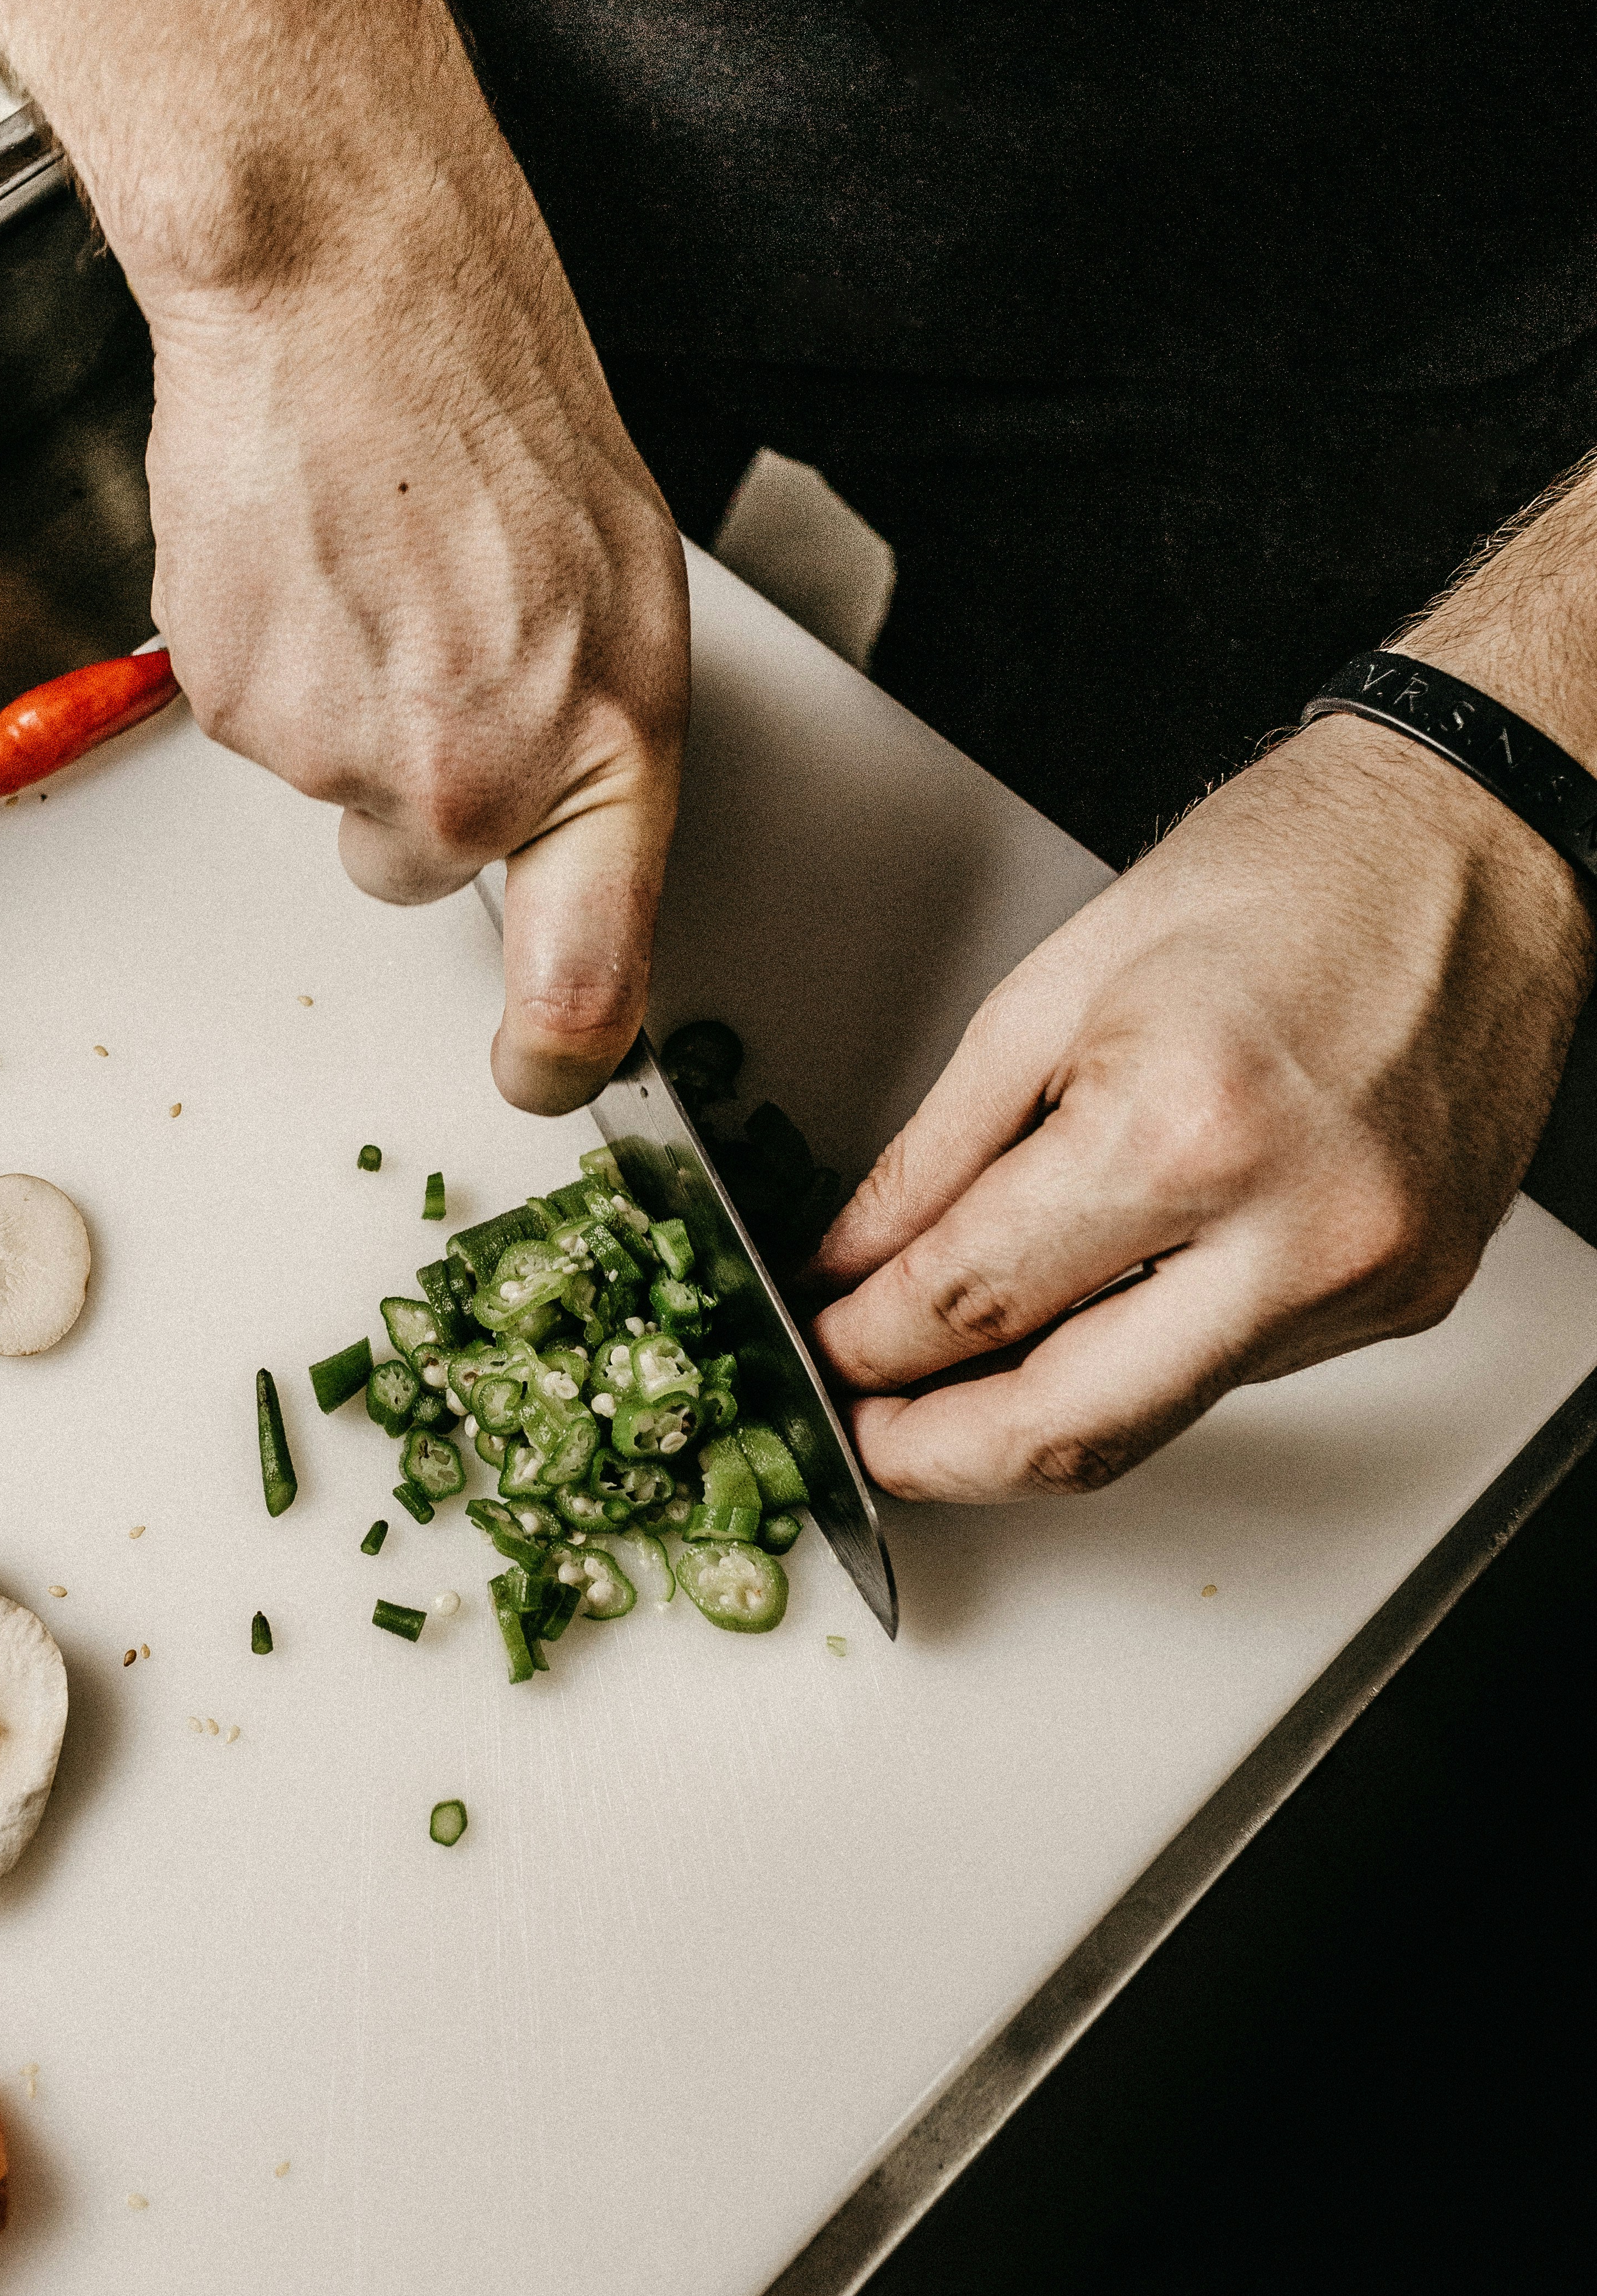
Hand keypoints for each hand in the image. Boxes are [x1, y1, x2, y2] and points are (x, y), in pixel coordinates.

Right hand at [139, 164, 686, 1119]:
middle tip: (433, 640)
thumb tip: (568, 854)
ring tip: (375, 563)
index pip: (586, 987)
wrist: (348, 289)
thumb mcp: (622, 596)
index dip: (557, 1058)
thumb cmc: (498, 409)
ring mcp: (337, 750)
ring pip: (334, 786)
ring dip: (347, 701)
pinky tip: (309, 554)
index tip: (539, 1070)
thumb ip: (593, 751)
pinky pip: (258, 719)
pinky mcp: (231, 705)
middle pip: (421, 869)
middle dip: (421, 782)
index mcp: (600, 751)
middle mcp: (470, 779)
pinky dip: (275, 653)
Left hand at [811, 718, 1594, 1499]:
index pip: (975, 1302)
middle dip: (938, 1454)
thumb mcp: (1054, 988)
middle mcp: (1294, 1228)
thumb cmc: (1287, 872)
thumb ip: (936, 1151)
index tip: (821, 1349)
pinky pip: (1237, 1370)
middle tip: (865, 1430)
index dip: (866, 1347)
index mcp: (1185, 1128)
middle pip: (1070, 1429)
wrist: (1474, 841)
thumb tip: (851, 1263)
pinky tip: (1094, 1314)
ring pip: (1155, 1421)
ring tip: (952, 1381)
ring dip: (1036, 1418)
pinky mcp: (1411, 1296)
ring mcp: (1367, 1277)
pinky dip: (1143, 1359)